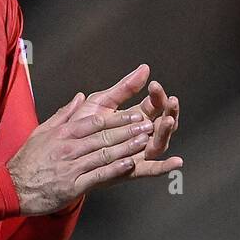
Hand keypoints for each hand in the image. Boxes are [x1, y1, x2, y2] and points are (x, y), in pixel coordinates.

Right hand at [6, 65, 160, 215]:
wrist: (11, 188)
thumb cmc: (26, 162)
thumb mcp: (41, 132)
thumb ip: (64, 115)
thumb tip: (79, 97)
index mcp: (63, 134)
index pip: (95, 122)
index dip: (117, 119)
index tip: (134, 115)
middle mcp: (68, 148)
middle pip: (103, 136)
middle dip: (128, 130)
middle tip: (148, 125)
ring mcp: (71, 167)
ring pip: (104, 153)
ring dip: (127, 146)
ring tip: (146, 140)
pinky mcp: (72, 186)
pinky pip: (98, 175)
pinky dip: (114, 169)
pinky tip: (130, 164)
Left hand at [69, 65, 181, 184]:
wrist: (64, 153)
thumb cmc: (81, 127)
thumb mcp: (102, 102)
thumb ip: (124, 88)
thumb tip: (144, 68)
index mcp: (133, 119)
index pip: (153, 105)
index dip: (157, 95)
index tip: (154, 86)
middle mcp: (138, 136)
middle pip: (161, 123)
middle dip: (168, 111)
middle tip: (170, 101)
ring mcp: (136, 153)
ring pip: (159, 143)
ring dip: (167, 132)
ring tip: (169, 120)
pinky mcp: (130, 170)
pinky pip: (151, 170)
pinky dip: (164, 167)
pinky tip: (176, 162)